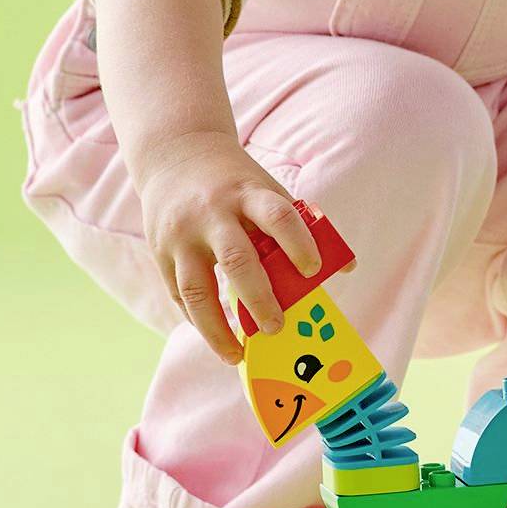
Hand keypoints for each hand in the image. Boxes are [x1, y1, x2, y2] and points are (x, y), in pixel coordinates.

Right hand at [128, 131, 319, 363]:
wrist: (176, 153)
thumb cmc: (235, 181)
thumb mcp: (266, 188)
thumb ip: (299, 224)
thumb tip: (346, 268)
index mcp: (247, 193)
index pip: (278, 217)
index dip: (299, 244)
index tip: (314, 271)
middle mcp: (212, 214)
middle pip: (236, 260)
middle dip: (259, 299)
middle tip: (277, 327)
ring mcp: (181, 235)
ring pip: (196, 288)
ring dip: (216, 328)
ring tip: (236, 354)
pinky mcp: (160, 252)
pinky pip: (179, 294)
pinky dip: (198, 319)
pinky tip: (216, 336)